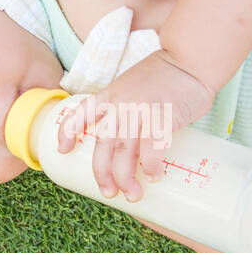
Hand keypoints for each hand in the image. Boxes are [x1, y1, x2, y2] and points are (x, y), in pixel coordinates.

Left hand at [55, 49, 216, 201]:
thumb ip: (127, 105)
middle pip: (102, 145)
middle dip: (102, 174)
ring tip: (132, 194)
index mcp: (111, 94)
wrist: (189, 58)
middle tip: (109, 192)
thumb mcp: (134, 84)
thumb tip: (131, 138)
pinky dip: (152, 167)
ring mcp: (139, 112)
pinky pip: (152, 150)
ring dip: (127, 179)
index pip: (81, 113)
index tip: (62, 150)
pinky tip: (155, 176)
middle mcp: (120, 105)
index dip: (68, 132)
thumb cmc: (167, 73)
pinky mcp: (161, 118)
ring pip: (124, 153)